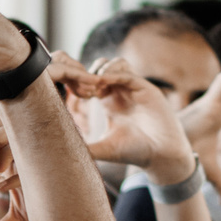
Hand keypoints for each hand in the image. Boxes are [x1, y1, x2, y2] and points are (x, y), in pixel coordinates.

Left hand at [57, 61, 197, 180]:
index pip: (91, 81)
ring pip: (115, 64)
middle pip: (101, 67)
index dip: (80, 83)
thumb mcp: (103, 148)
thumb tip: (60, 155)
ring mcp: (133, 88)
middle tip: (80, 88)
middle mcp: (121, 92)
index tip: (71, 94)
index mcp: (110, 102)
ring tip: (93, 87)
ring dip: (101, 71)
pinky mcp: (145, 88)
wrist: (161, 156)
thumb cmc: (134, 152)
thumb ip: (84, 147)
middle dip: (88, 74)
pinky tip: (103, 85)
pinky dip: (113, 74)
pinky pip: (126, 73)